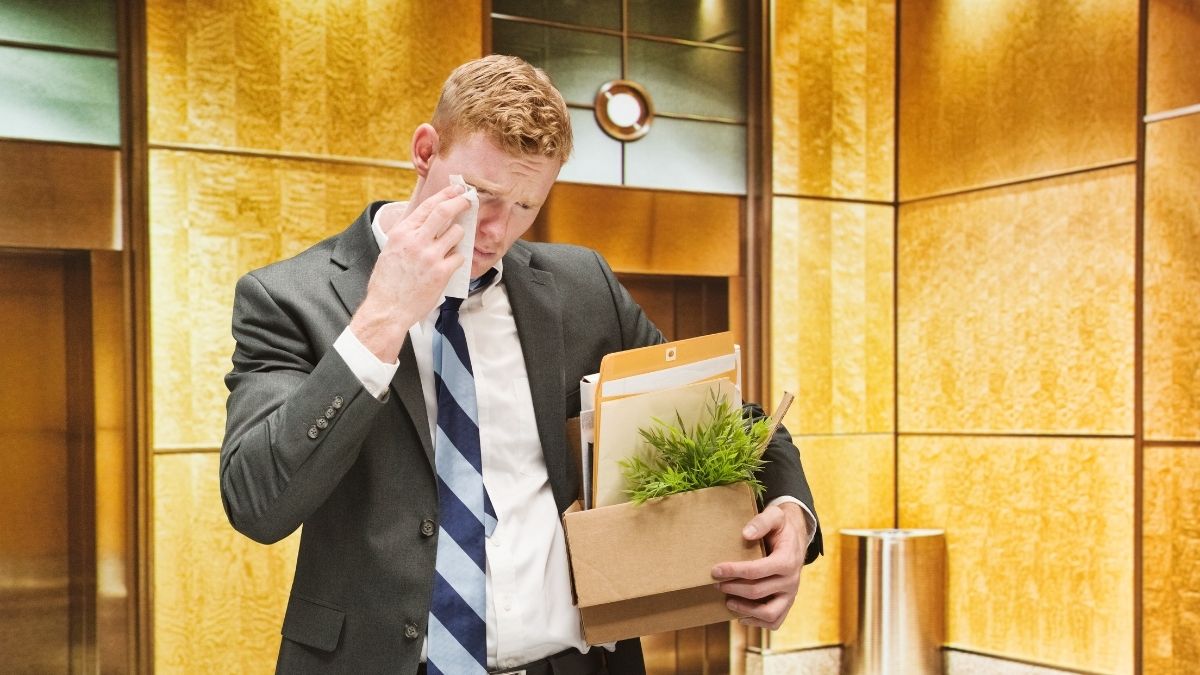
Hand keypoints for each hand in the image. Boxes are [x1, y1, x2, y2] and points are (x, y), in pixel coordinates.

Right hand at [350, 184, 470, 360]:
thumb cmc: (388, 283)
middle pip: (445, 212)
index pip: (428, 206)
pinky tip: (448, 265)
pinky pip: (459, 257)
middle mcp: (415, 241)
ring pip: (457, 233)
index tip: (457, 190)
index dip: (445, 195)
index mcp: (402, 233)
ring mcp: (430, 256)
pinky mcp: (441, 272)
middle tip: (469, 200)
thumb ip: (409, 234)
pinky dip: (456, 259)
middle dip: (461, 202)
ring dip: (459, 236)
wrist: (387, 310)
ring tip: (451, 244)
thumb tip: (428, 221)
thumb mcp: (391, 250)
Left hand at [712, 502, 808, 629]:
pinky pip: (775, 621)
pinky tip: (741, 615)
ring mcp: (791, 594)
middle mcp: (791, 580)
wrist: (796, 538)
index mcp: (787, 560)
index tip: (715, 570)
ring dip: (744, 609)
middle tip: (716, 583)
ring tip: (728, 601)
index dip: (733, 571)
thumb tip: (746, 534)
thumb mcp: (774, 516)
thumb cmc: (781, 527)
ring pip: (768, 613)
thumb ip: (761, 521)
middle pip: (757, 591)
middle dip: (733, 588)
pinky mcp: (788, 603)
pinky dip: (758, 622)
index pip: (756, 570)